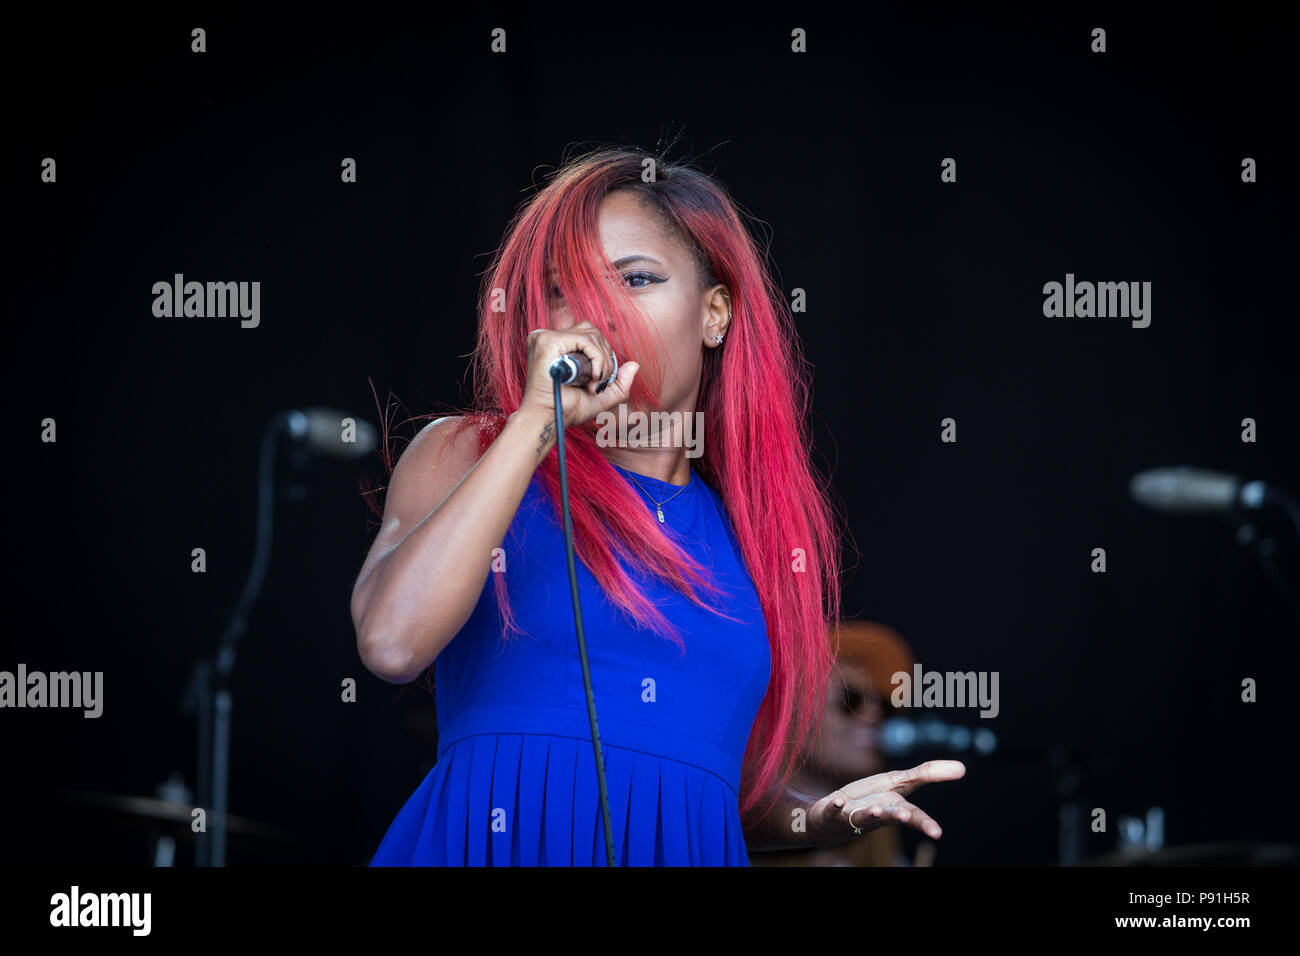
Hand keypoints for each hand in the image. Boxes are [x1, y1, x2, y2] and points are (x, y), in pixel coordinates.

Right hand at [519, 321, 639, 429]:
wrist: (550, 419)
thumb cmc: (569, 410)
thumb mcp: (601, 397)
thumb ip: (619, 383)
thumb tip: (635, 365)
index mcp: (556, 345)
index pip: (588, 334)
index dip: (601, 355)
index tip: (597, 381)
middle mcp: (548, 338)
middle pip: (592, 331)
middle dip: (605, 359)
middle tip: (597, 384)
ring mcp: (546, 338)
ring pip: (592, 335)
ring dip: (602, 362)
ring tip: (594, 383)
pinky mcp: (548, 341)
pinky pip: (586, 340)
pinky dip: (598, 359)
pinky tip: (593, 377)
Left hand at [804, 759, 965, 848]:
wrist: (835, 816)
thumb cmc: (871, 799)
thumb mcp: (899, 783)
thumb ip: (927, 775)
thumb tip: (963, 767)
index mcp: (894, 807)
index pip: (913, 816)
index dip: (924, 824)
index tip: (937, 834)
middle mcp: (876, 814)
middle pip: (888, 816)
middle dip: (896, 816)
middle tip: (905, 816)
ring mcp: (853, 815)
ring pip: (863, 817)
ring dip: (870, 814)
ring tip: (877, 810)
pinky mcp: (832, 813)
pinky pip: (833, 811)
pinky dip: (835, 807)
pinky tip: (838, 802)